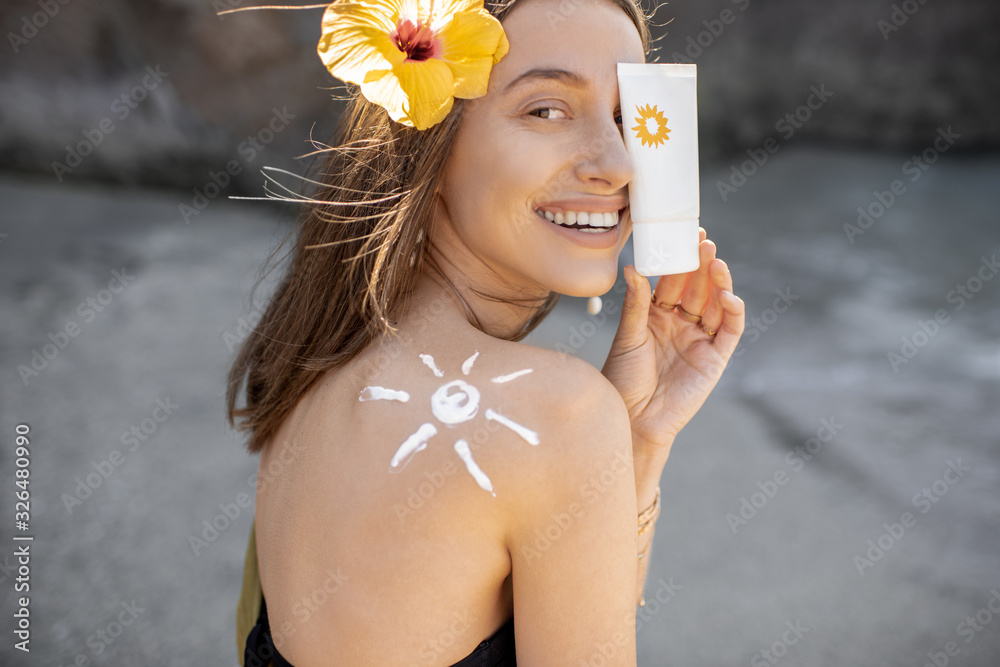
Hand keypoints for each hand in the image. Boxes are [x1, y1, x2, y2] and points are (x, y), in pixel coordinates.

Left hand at [601, 229, 744, 456]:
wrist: (633, 418)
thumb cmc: (623, 380)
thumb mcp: (628, 337)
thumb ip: (636, 304)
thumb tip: (634, 268)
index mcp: (656, 316)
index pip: (672, 281)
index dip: (679, 259)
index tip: (683, 235)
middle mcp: (680, 324)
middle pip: (696, 288)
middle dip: (701, 264)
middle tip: (703, 241)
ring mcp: (699, 340)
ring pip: (714, 304)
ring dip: (718, 283)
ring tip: (715, 262)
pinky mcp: (715, 358)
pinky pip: (729, 331)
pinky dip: (732, 312)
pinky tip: (727, 296)